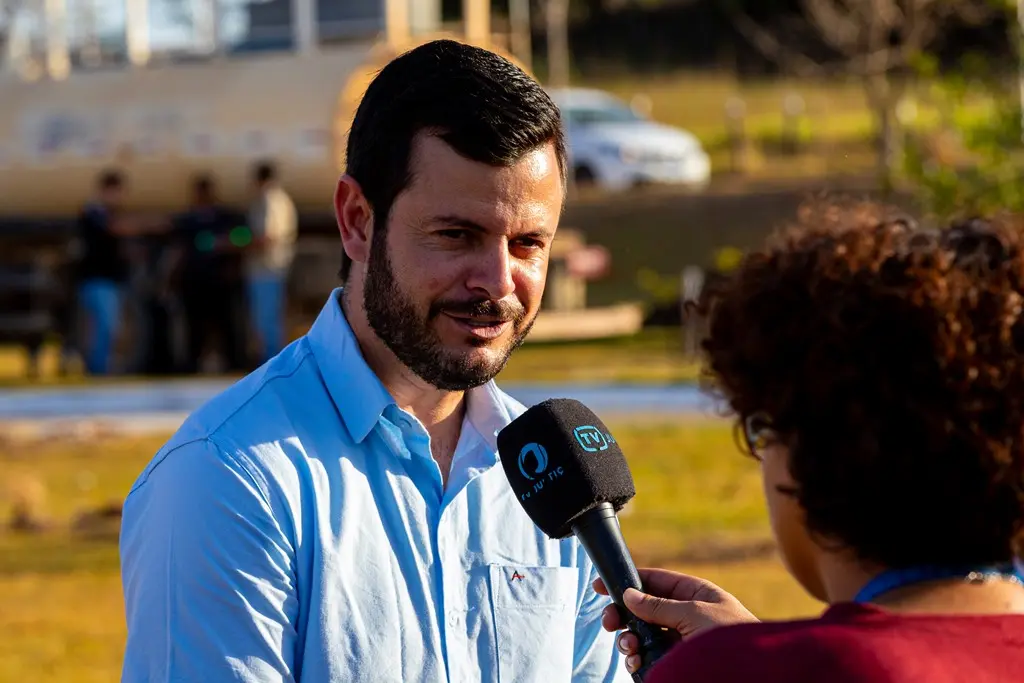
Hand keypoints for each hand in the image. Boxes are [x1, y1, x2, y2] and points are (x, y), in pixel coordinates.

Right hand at [594, 568, 758, 673]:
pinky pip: (649, 657)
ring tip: (630, 647)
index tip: (602, 585)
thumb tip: (629, 594)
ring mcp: (681, 642)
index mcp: (696, 595)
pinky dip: (637, 660)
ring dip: (630, 640)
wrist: (754, 673)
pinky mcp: (676, 663)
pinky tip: (637, 662)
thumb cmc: (734, 638)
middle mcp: (686, 616)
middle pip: (644, 609)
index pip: (657, 581)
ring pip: (643, 635)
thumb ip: (659, 605)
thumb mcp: (694, 614)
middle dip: (625, 615)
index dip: (630, 581)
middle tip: (610, 623)